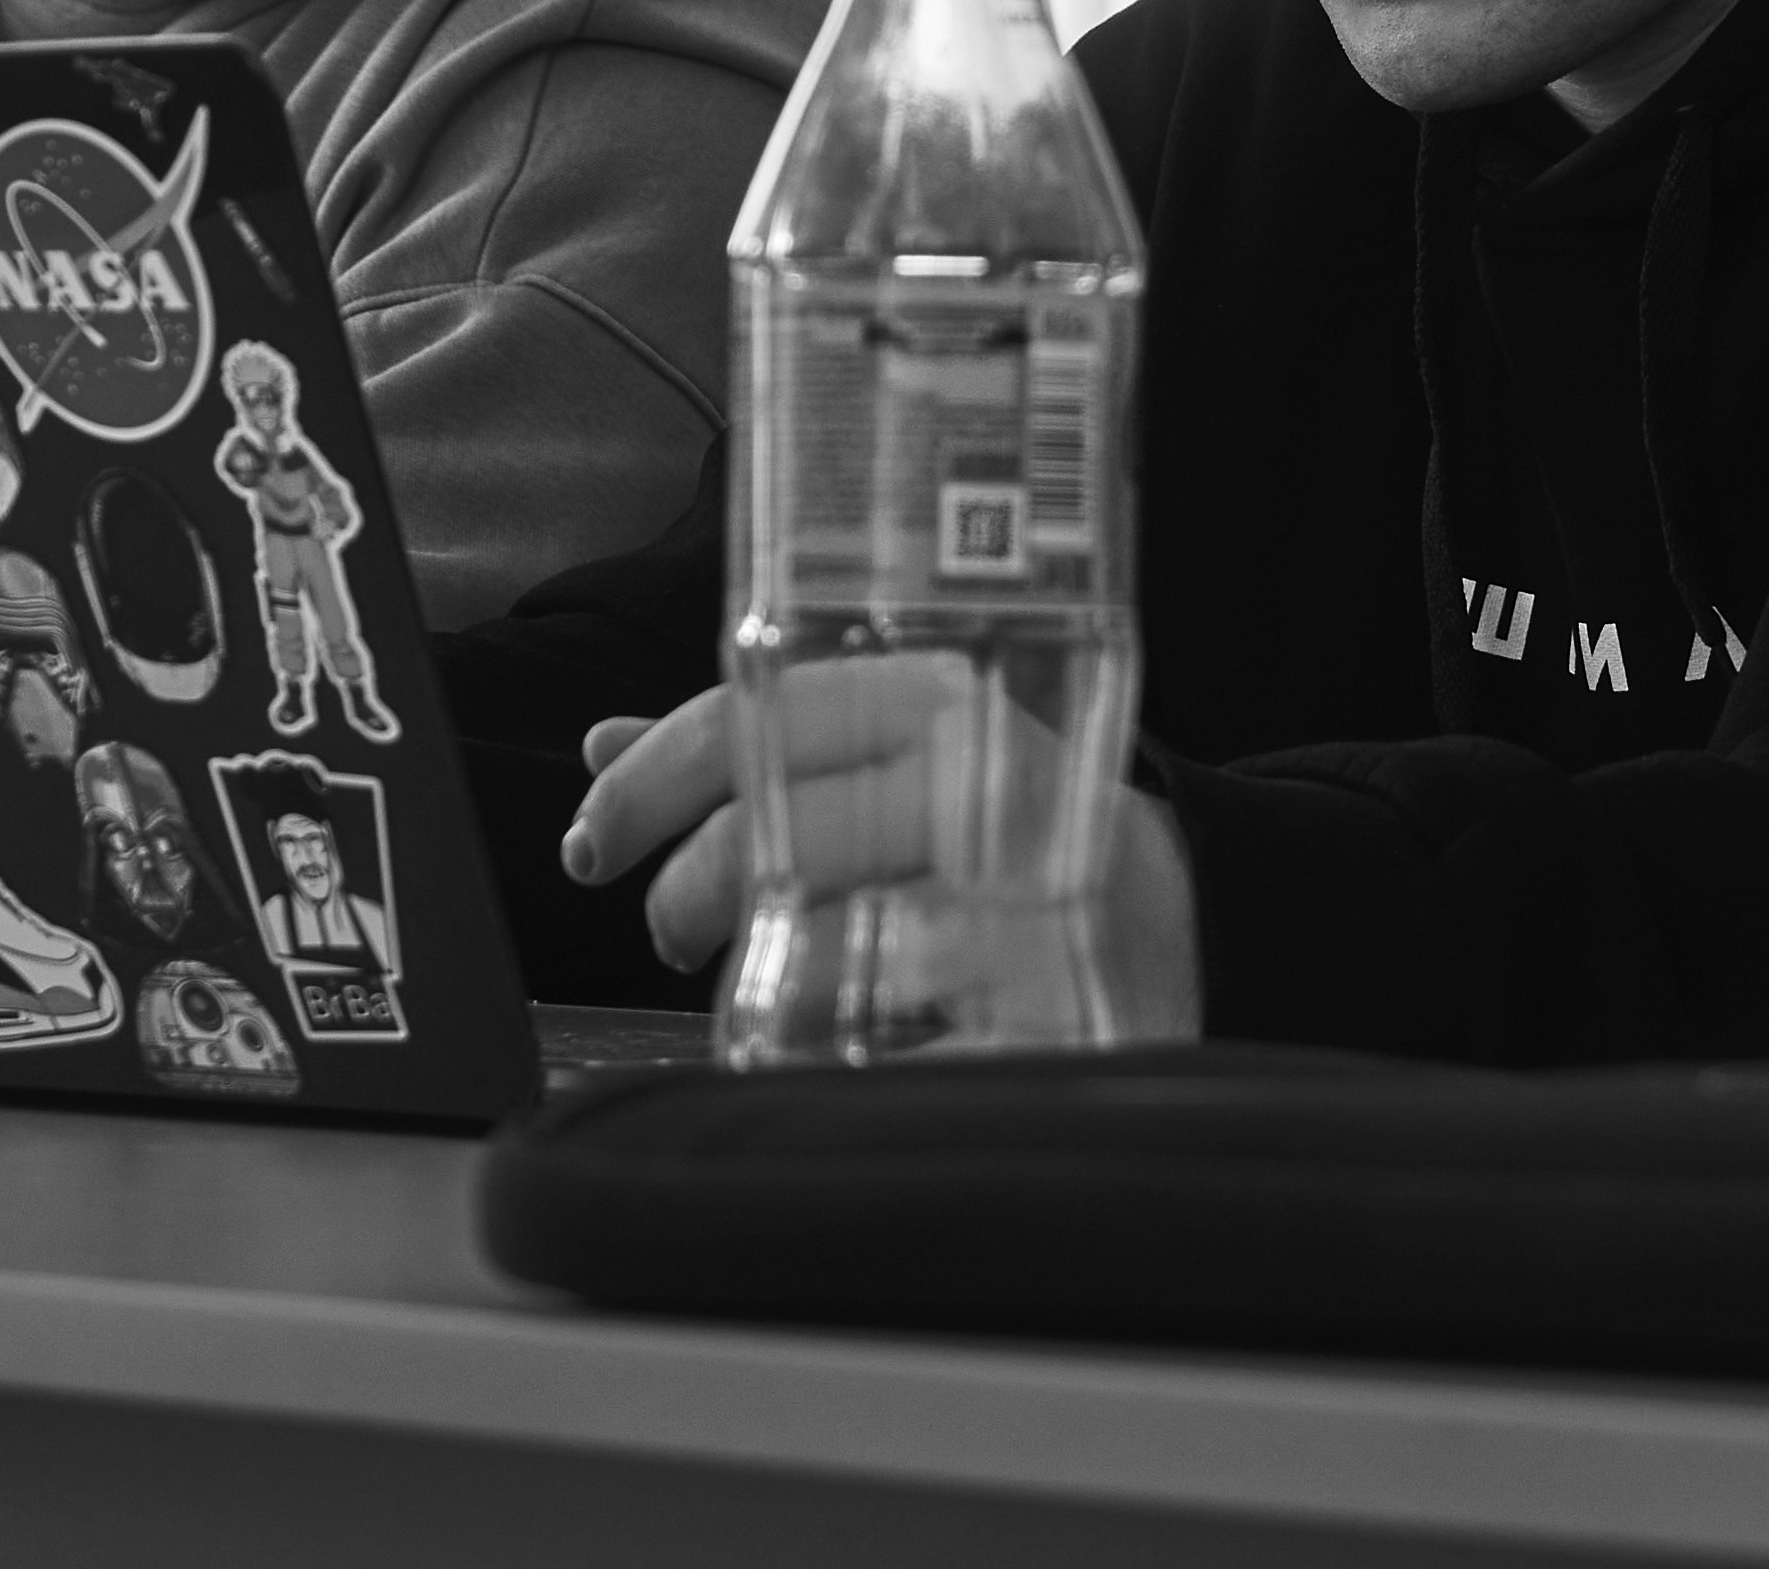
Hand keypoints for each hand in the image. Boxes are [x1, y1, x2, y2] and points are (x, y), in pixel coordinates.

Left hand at [562, 660, 1198, 1020]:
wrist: (1178, 916)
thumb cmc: (994, 835)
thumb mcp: (894, 759)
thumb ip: (761, 753)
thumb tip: (601, 749)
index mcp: (944, 704)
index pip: (760, 717)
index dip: (654, 780)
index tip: (590, 844)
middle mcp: (990, 788)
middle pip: (785, 835)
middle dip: (691, 892)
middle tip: (670, 931)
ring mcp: (1029, 906)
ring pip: (839, 945)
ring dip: (763, 983)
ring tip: (758, 992)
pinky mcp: (1056, 1019)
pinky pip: (909, 1056)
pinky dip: (844, 1064)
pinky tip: (830, 1057)